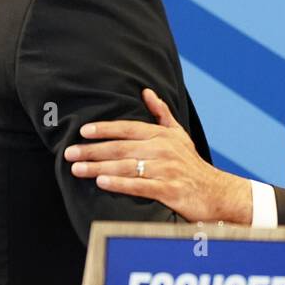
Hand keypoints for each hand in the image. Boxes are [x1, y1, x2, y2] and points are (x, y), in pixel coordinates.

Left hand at [64, 88, 252, 223]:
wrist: (215, 192)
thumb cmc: (192, 164)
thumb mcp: (179, 135)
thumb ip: (161, 114)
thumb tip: (146, 92)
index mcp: (162, 135)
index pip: (128, 129)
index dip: (105, 129)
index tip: (83, 131)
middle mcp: (163, 150)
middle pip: (121, 148)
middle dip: (93, 150)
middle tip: (69, 153)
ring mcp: (166, 170)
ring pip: (126, 167)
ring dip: (99, 167)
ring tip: (77, 169)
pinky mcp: (169, 190)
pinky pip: (139, 186)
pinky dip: (119, 184)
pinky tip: (102, 182)